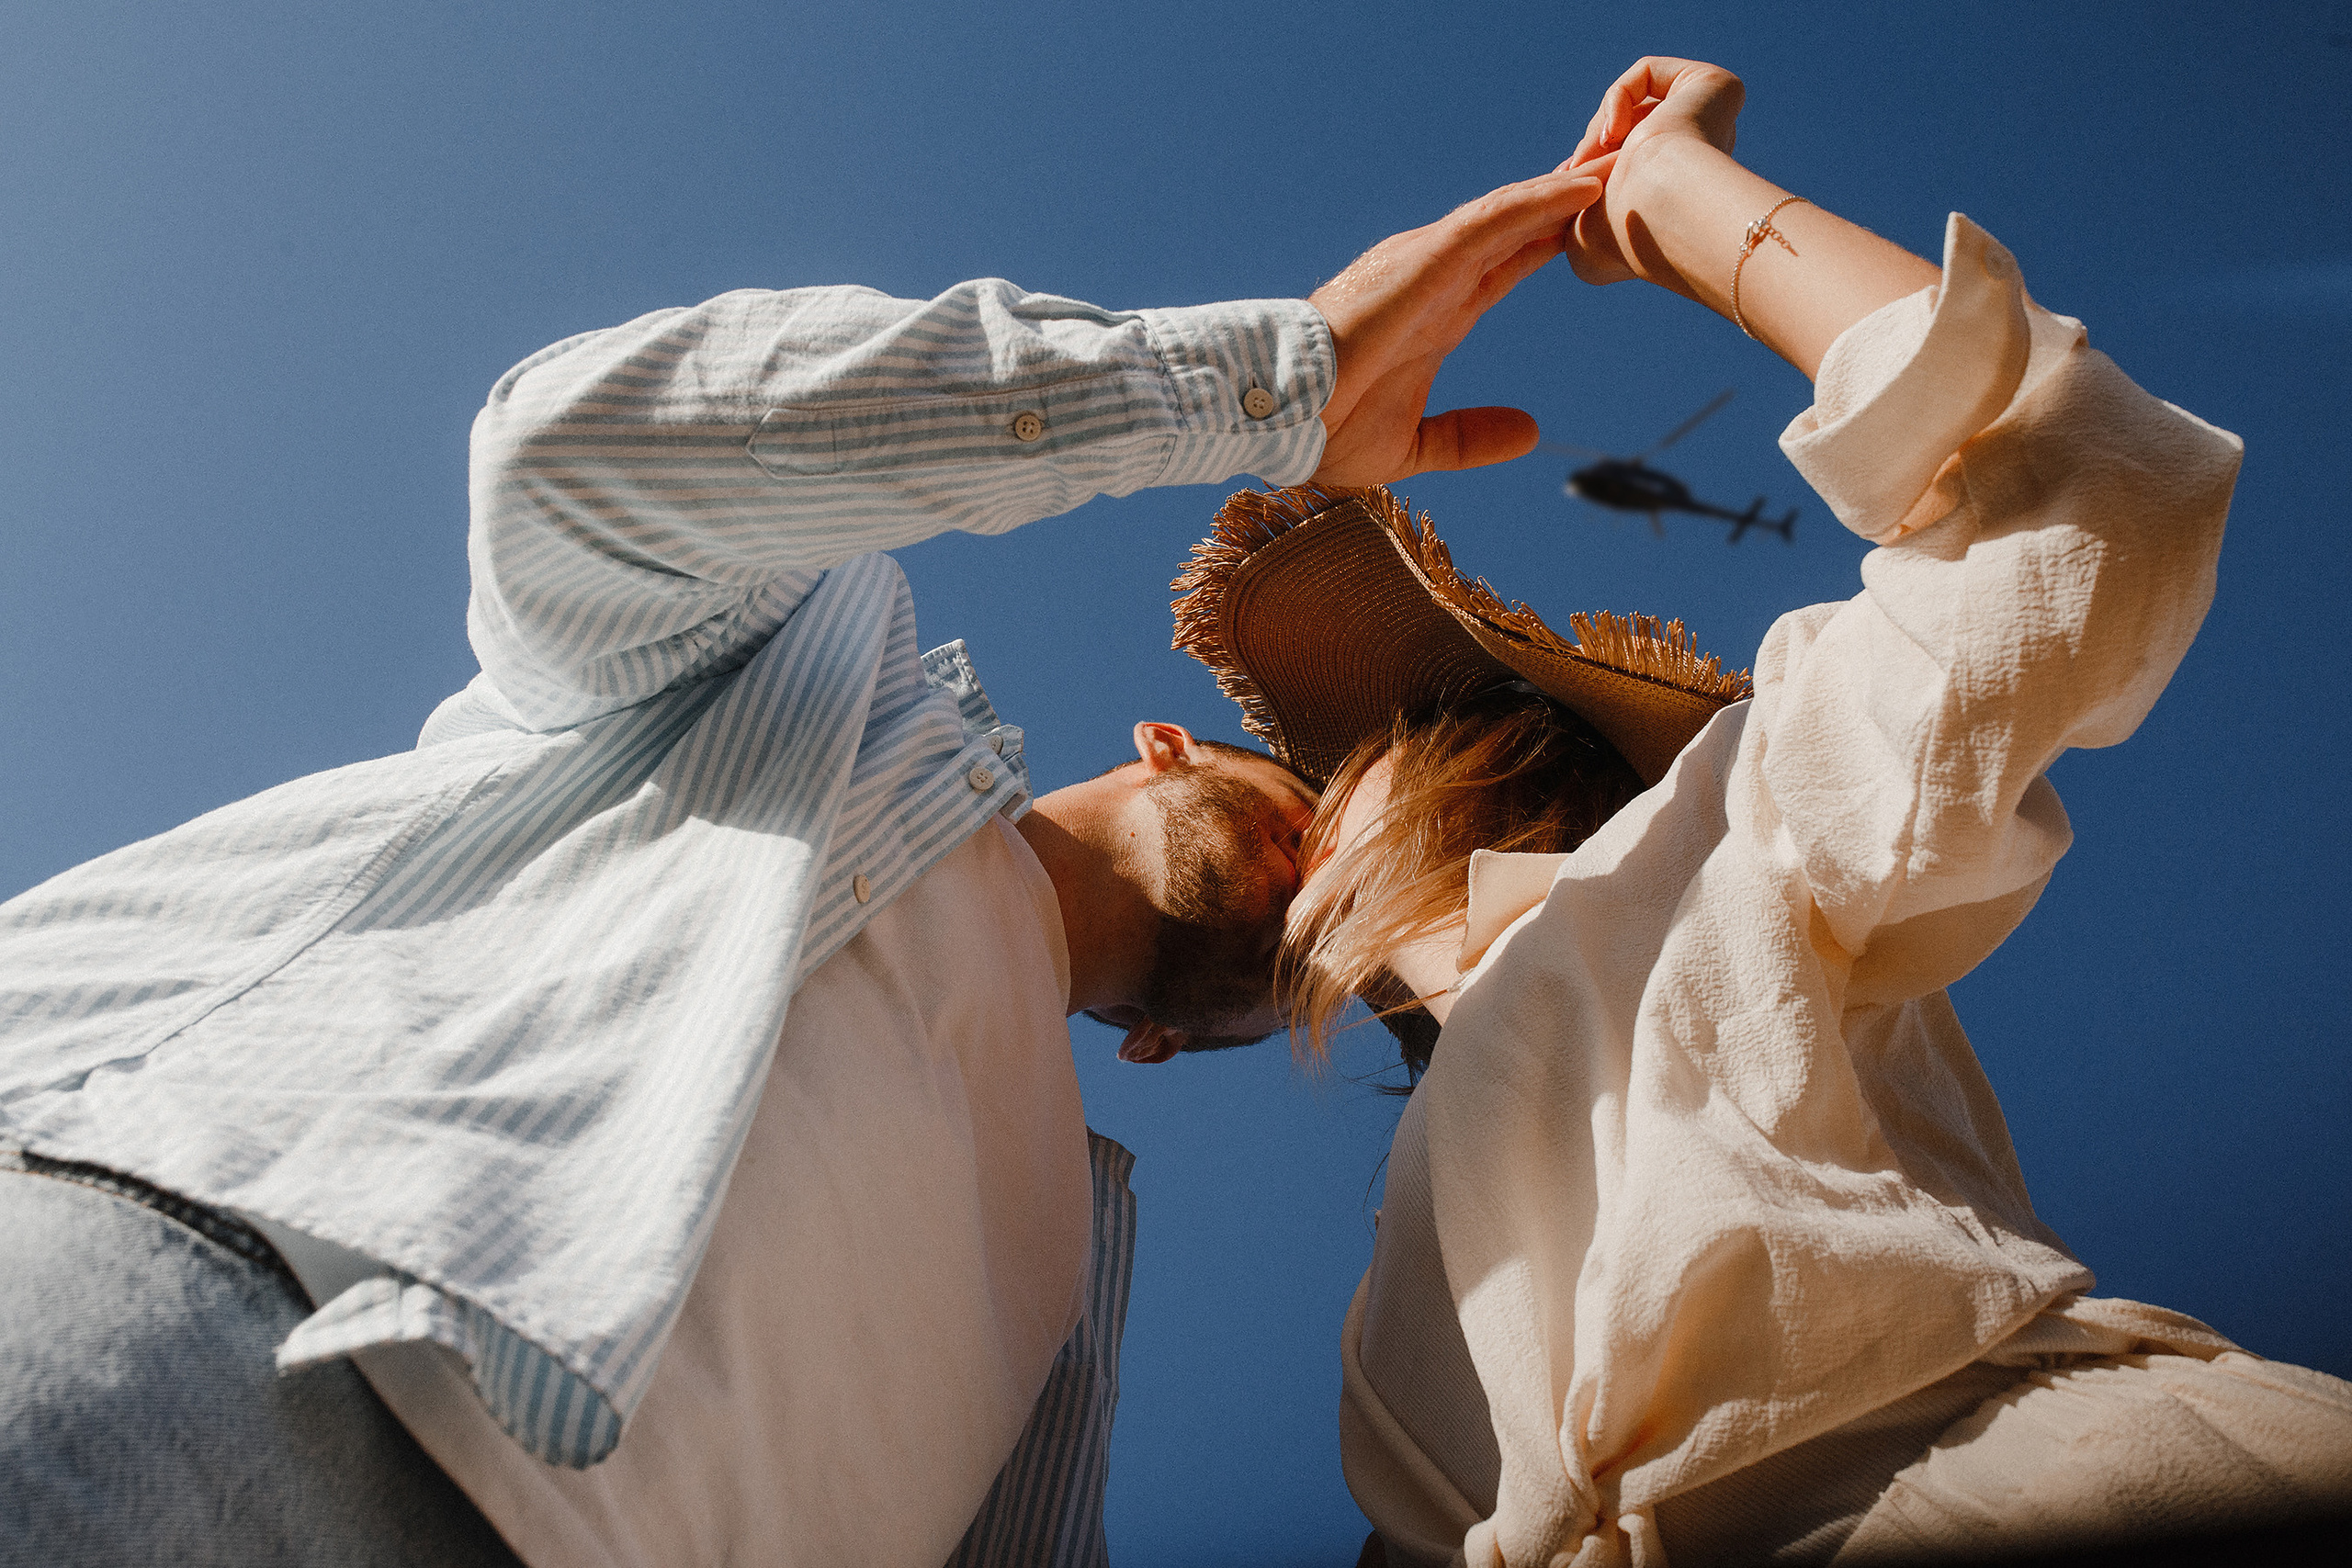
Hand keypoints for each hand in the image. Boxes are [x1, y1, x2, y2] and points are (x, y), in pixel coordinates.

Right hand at [1309, 168, 1604, 487]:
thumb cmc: (1323, 428)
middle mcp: (1435, 278)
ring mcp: (1428, 263)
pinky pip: (1492, 221)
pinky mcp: (1422, 261)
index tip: (1597, 225)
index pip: (1506, 265)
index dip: (1549, 242)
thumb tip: (1533, 433)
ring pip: (1510, 212)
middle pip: (1516, 226)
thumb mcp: (1416, 443)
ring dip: (1565, 188)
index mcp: (1435, 314)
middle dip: (1567, 201)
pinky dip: (1538, 201)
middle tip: (1626, 171)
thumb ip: (1472, 436)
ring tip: (1623, 159)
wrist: (1276, 418)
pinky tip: (1582, 187)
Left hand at [1560, 58, 1745, 290]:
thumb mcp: (1586, 241)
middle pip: (1631, 130)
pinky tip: (1614, 135)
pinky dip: (1617, 98)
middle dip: (1593, 145)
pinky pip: (1648, 73)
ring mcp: (1713, 121)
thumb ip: (1575, 221)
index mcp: (1680, 194)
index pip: (1629, 163)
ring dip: (1601, 126)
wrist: (1661, 214)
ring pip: (1637, 103)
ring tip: (1595, 156)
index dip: (1591, 166)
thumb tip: (1568, 198)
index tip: (1565, 178)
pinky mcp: (1715, 86)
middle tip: (1576, 169)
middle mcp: (1703, 157)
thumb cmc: (1623, 239)